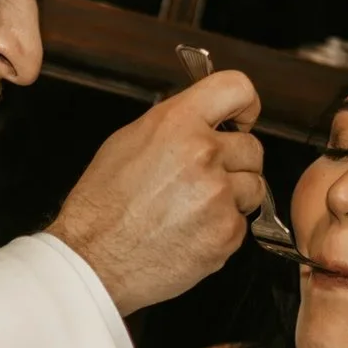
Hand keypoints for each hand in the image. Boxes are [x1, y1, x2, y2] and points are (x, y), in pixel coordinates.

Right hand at [46, 70, 264, 314]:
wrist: (94, 259)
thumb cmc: (102, 204)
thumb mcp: (128, 141)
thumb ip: (176, 125)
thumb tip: (205, 121)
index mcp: (177, 122)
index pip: (237, 89)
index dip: (245, 105)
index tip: (241, 120)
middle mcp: (203, 154)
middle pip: (253, 147)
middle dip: (235, 163)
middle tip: (204, 179)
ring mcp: (219, 195)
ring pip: (253, 187)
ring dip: (233, 197)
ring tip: (194, 209)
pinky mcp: (226, 233)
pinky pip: (241, 224)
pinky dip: (222, 229)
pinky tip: (191, 233)